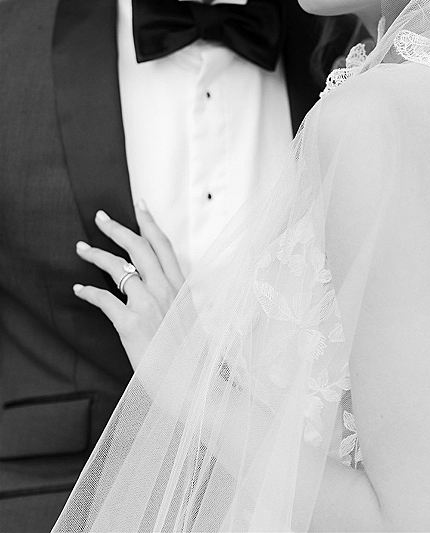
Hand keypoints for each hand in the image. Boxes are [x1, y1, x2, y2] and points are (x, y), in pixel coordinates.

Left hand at [73, 201, 184, 369]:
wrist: (191, 383)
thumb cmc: (190, 354)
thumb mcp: (188, 317)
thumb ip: (174, 298)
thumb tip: (158, 285)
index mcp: (181, 287)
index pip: (163, 245)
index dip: (150, 223)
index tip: (139, 205)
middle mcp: (165, 290)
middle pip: (138, 248)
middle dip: (117, 229)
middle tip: (100, 218)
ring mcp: (148, 305)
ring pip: (118, 268)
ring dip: (96, 255)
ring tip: (82, 248)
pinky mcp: (130, 324)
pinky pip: (104, 299)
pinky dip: (89, 292)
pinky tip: (79, 289)